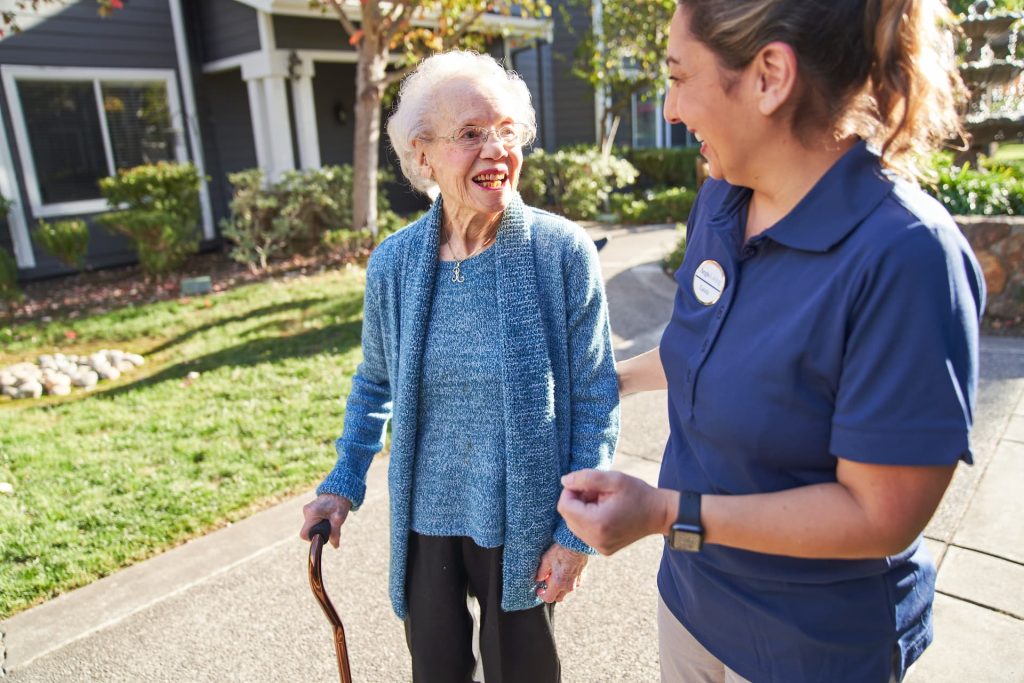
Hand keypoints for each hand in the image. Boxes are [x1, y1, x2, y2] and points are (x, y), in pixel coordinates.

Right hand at [299, 493, 352, 548]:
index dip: (312, 538)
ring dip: (321, 526)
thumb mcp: (339, 519)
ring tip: (331, 518)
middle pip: (309, 530)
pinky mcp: (311, 510)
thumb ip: (335, 533)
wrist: (340, 490)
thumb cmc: (339, 503)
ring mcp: (308, 510)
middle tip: (331, 525)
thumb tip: (335, 546)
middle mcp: (306, 512)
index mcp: (311, 513)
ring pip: (312, 526)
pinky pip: (314, 521)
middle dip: (319, 531)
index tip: (323, 535)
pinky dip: (321, 522)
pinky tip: (328, 516)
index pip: (304, 534)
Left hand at [534, 543, 587, 602]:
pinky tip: (565, 570)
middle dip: (552, 591)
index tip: (540, 589)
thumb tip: (539, 579)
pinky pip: (573, 584)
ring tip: (557, 572)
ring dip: (560, 586)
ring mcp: (576, 583)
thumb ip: (541, 573)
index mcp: (558, 583)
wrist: (576, 544)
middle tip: (549, 579)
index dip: (542, 595)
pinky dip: (568, 581)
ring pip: (566, 590)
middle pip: (558, 597)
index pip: (549, 598)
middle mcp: (568, 586)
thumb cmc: (560, 551)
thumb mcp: (546, 560)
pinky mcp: (582, 578)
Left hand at [558, 469, 676, 554]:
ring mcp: (599, 547)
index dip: (571, 491)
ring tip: (603, 502)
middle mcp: (595, 540)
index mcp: (597, 523)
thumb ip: (585, 478)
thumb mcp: (614, 479)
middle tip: (597, 492)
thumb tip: (564, 481)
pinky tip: (606, 512)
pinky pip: (585, 533)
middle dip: (577, 501)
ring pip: (574, 525)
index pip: (565, 506)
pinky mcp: (603, 549)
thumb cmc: (638, 494)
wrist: (660, 514)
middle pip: (568, 517)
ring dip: (583, 511)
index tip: (587, 484)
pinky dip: (589, 520)